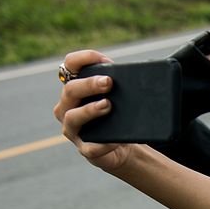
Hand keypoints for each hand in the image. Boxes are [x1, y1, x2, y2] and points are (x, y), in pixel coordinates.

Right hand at [52, 49, 131, 171]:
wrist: (124, 147)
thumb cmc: (118, 117)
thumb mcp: (119, 97)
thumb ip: (121, 83)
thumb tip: (142, 73)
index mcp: (75, 89)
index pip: (69, 66)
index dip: (82, 59)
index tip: (103, 59)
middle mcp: (67, 107)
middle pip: (70, 90)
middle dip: (89, 84)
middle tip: (108, 82)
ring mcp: (73, 130)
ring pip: (72, 117)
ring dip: (89, 110)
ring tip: (107, 105)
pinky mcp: (86, 150)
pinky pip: (91, 148)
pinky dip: (103, 143)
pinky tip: (116, 140)